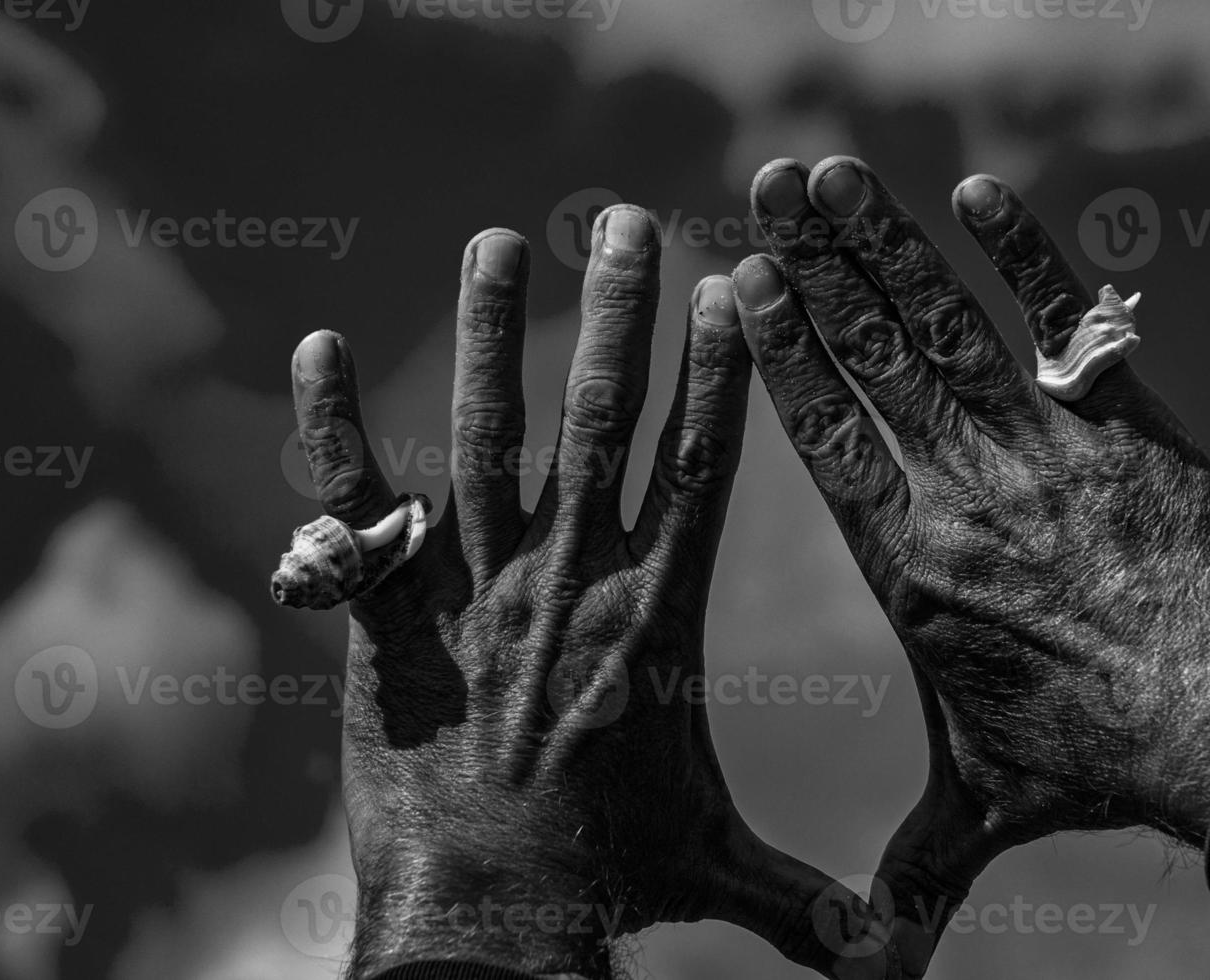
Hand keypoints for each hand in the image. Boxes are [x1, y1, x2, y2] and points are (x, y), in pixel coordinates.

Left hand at [283, 208, 865, 977]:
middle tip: (625, 220)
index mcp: (652, 614)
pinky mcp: (383, 615)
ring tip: (500, 241)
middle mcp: (565, 582)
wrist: (484, 919)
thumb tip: (892, 960)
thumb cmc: (610, 882)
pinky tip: (317, 347)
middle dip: (616, 315)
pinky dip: (331, 425)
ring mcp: (469, 591)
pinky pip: (349, 504)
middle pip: (599, 423)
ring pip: (487, 436)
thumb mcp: (722, 869)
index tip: (728, 289)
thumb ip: (810, 894)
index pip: (698, 467)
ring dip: (494, 332)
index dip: (717, 372)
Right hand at [731, 157, 1209, 975]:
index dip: (784, 355)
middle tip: (768, 186)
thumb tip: (874, 975)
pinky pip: (1059, 324)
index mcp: (907, 564)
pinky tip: (978, 194)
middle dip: (818, 265)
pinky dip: (1024, 255)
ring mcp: (1041, 450)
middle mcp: (960, 492)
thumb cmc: (1082, 764)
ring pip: (948, 328)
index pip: (825, 437)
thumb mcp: (977, 804)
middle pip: (874, 358)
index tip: (749, 284)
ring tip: (835, 174)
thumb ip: (911, 863)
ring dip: (890, 244)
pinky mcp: (1120, 425)